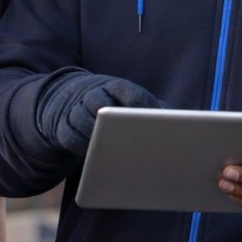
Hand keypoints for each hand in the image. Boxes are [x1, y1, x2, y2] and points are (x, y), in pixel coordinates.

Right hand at [34, 69, 165, 156]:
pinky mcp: (61, 125)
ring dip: (96, 135)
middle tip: (131, 138)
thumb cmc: (111, 103)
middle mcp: (92, 93)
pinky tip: (94, 155)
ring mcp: (74, 108)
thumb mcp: (129, 98)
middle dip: (115, 122)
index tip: (156, 121)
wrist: (68, 97)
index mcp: (114, 86)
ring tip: (111, 149)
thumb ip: (153, 108)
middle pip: (100, 103)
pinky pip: (69, 136)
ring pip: (82, 119)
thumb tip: (180, 123)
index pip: (128, 91)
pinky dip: (81, 145)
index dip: (142, 105)